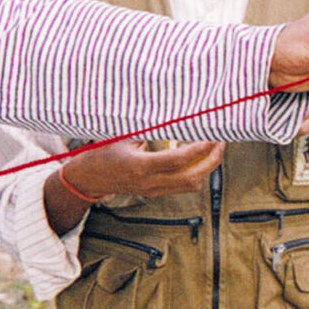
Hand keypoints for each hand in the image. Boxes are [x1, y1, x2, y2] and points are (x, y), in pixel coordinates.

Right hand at [62, 140, 223, 199]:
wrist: (89, 178)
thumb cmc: (103, 154)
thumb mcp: (124, 137)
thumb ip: (150, 130)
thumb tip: (175, 115)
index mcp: (140, 166)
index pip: (179, 160)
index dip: (199, 148)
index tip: (210, 135)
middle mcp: (149, 182)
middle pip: (192, 177)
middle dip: (212, 160)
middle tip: (220, 142)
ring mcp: (153, 190)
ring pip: (191, 184)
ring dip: (207, 168)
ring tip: (213, 150)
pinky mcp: (155, 192)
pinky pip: (183, 186)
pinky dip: (196, 173)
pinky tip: (199, 159)